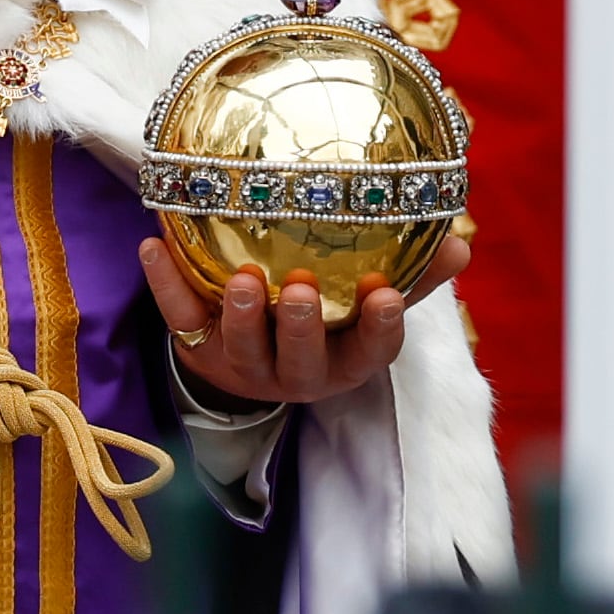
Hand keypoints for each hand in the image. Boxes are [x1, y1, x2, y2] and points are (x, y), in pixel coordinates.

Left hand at [136, 232, 471, 411]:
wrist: (253, 351)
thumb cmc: (328, 318)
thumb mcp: (372, 302)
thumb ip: (414, 273)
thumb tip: (460, 242)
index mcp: (346, 360)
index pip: (371, 352)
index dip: (379, 330)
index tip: (385, 298)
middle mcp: (296, 371)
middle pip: (301, 361)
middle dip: (301, 329)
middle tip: (302, 293)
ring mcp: (244, 363)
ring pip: (242, 349)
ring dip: (241, 315)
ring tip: (242, 280)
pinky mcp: (198, 346)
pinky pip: (179, 319)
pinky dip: (166, 284)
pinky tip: (154, 244)